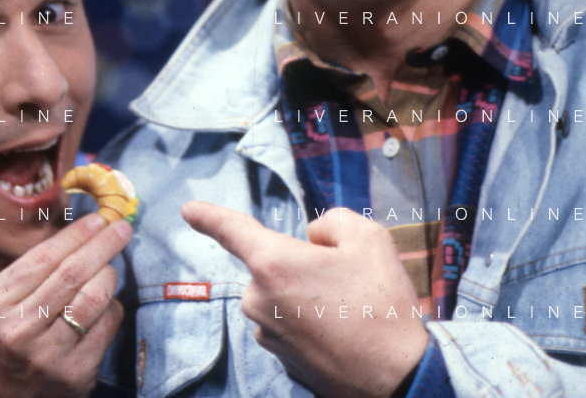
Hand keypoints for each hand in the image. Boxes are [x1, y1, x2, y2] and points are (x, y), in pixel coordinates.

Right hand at [0, 213, 131, 397]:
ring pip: (94, 298)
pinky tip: (107, 302)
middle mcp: (20, 329)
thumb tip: (79, 231)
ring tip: (111, 267)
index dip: (76, 235)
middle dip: (102, 245)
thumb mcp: (0, 304)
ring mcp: (49, 354)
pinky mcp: (76, 373)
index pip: (44, 259)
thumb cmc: (5, 339)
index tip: (98, 219)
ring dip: (110, 275)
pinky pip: (107, 326)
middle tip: (121, 228)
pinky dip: (112, 307)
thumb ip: (31, 271)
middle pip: (72, 274)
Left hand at [182, 201, 427, 397]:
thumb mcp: (368, 238)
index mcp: (273, 263)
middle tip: (344, 281)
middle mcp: (258, 299)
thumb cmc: (381, 302)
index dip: (208, 216)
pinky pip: (289, 325)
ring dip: (306, 297)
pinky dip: (309, 323)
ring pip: (282, 297)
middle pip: (272, 266)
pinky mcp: (280, 358)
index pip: (232, 230)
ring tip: (348, 310)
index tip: (188, 210)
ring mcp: (267, 332)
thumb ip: (332, 222)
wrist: (397, 376)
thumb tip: (313, 237)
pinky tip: (341, 332)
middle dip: (302, 267)